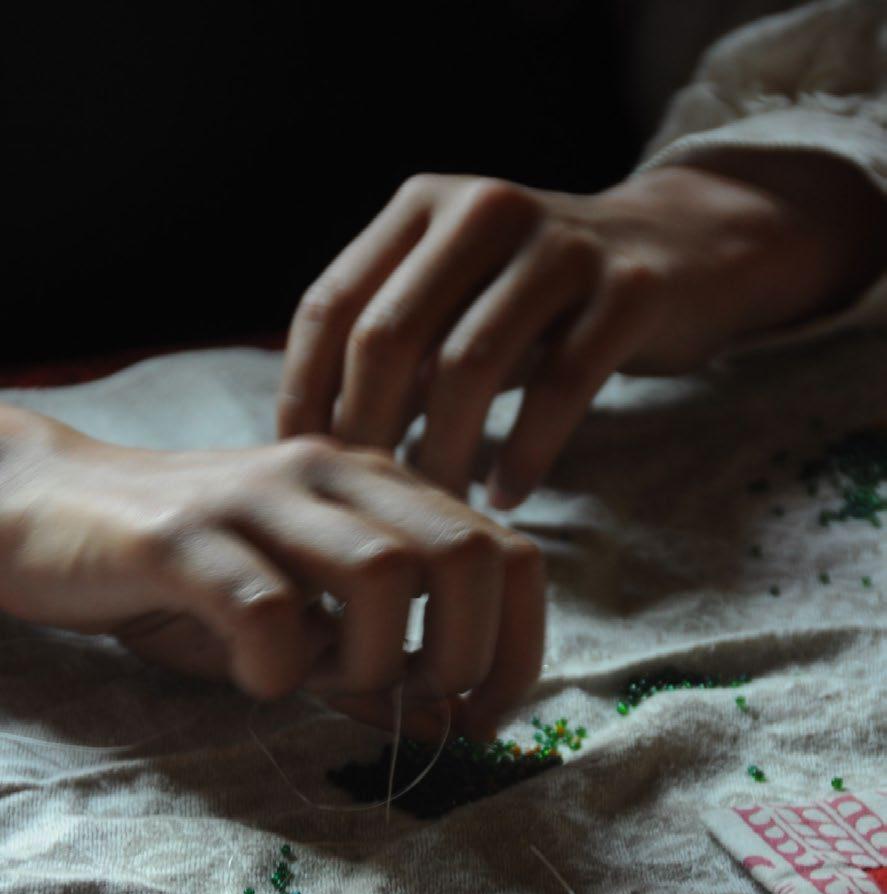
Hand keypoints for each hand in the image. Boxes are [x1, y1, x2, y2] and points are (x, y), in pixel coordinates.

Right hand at [0, 406, 543, 735]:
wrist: (50, 512)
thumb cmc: (190, 575)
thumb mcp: (299, 624)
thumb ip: (374, 668)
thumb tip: (452, 725)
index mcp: (377, 488)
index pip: (508, 552)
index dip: (520, 647)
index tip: (484, 715)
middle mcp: (333, 475)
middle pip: (467, 556)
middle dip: (464, 657)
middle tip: (410, 704)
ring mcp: (259, 498)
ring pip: (382, 575)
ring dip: (372, 662)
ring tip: (319, 683)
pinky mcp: (182, 536)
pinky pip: (267, 610)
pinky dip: (278, 669)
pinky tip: (251, 676)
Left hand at [279, 161, 884, 506]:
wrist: (682, 247)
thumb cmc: (542, 300)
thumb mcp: (458, 304)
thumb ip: (394, 355)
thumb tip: (313, 446)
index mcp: (423, 205)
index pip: (330, 304)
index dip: (304, 395)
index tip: (302, 471)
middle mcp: (483, 208)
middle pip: (390, 335)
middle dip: (365, 435)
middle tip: (364, 508)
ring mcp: (560, 244)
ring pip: (471, 365)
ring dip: (443, 455)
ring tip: (437, 514)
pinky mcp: (629, 288)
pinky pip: (560, 387)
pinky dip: (525, 454)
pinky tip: (506, 497)